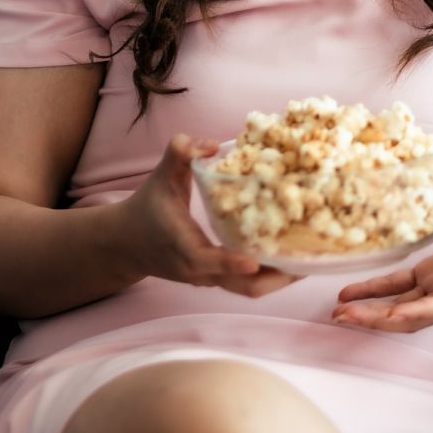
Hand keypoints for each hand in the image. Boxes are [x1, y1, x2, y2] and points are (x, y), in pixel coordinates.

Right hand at [110, 134, 299, 297]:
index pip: (207, 260)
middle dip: (276, 279)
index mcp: (182, 246)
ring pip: (247, 290)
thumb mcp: (160, 176)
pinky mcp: (213, 281)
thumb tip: (211, 143)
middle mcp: (197, 270)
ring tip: (308, 261)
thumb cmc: (146, 207)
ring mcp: (206, 280)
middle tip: (306, 262)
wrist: (125, 243)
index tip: (254, 261)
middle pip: (241, 286)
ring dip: (278, 280)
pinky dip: (267, 276)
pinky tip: (289, 258)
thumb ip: (179, 153)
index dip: (230, 262)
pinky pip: (244, 285)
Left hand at [332, 184, 432, 332]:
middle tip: (342, 317)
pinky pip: (398, 285)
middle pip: (413, 314)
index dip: (412, 314)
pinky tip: (349, 292)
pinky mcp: (431, 270)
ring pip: (401, 305)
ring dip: (370, 310)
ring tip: (337, 312)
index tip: (385, 316)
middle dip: (378, 319)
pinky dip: (374, 290)